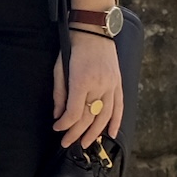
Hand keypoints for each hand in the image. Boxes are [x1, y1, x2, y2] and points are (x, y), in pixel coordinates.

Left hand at [52, 30, 124, 149]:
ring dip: (95, 133)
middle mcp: (99, 86)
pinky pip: (119, 107)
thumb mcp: (59, 69)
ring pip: (104, 116)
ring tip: (85, 144)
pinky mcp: (118, 84)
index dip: (64, 124)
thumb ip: (59, 94)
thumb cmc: (72, 49)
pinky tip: (111, 134)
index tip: (56, 128)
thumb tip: (58, 115)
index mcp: (81, 82)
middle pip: (88, 117)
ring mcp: (111, 86)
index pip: (74, 112)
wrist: (94, 32)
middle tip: (67, 143)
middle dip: (76, 133)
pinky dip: (116, 122)